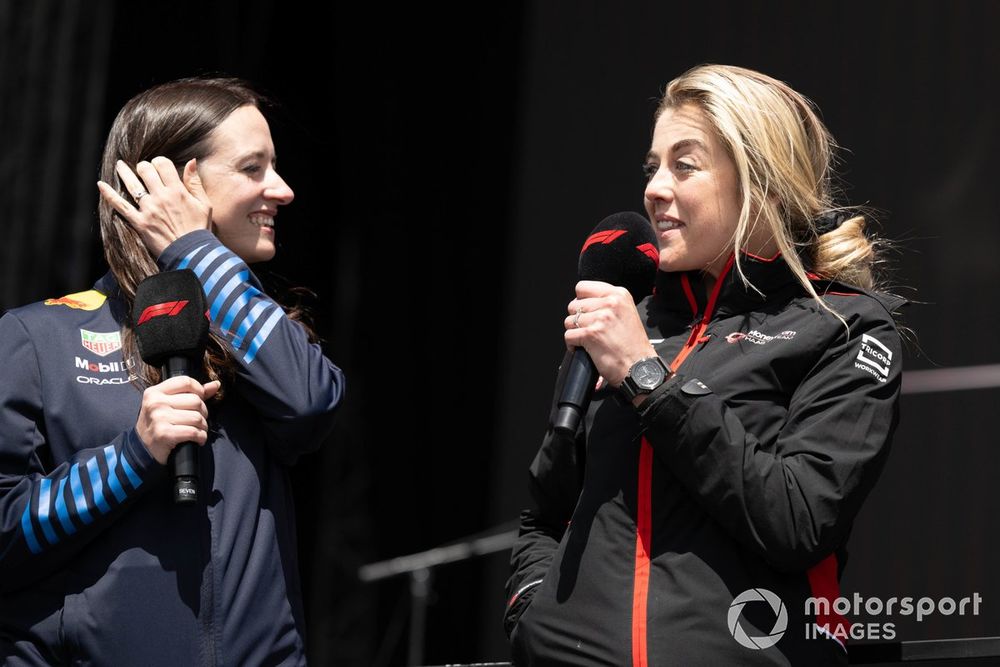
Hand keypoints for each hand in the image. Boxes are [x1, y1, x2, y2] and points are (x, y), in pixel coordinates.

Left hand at [97, 157, 211, 256]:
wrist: (191, 253)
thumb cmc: (199, 229)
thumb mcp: (204, 204)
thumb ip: (195, 182)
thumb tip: (191, 161)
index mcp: (177, 191)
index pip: (162, 164)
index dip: (159, 162)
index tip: (160, 167)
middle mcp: (161, 197)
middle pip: (145, 170)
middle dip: (143, 167)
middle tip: (143, 170)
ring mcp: (148, 209)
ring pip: (131, 184)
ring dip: (124, 171)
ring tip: (120, 165)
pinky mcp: (139, 222)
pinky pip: (120, 206)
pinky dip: (109, 195)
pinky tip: (101, 185)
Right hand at [135, 377, 221, 464]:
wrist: (142, 448)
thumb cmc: (158, 423)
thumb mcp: (168, 404)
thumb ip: (192, 393)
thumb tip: (216, 384)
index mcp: (155, 392)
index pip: (185, 382)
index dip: (199, 390)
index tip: (199, 399)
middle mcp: (155, 403)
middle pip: (196, 400)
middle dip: (203, 412)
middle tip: (198, 420)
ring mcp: (159, 418)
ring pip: (197, 417)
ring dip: (203, 426)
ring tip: (198, 430)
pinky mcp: (164, 434)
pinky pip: (194, 432)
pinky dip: (201, 437)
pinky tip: (198, 439)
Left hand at [564, 280, 656, 386]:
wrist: (639, 367)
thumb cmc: (634, 345)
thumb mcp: (627, 312)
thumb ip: (608, 302)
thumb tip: (584, 301)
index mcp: (619, 294)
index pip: (583, 287)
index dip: (581, 301)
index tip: (587, 311)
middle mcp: (610, 303)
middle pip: (574, 305)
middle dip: (578, 318)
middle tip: (590, 329)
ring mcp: (600, 318)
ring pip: (569, 320)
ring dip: (575, 331)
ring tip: (589, 339)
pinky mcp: (591, 334)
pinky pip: (569, 335)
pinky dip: (572, 344)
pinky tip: (584, 348)